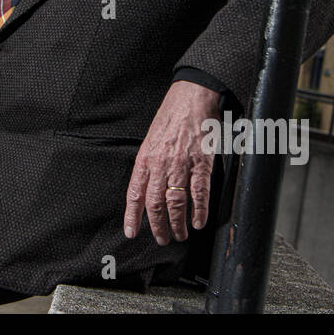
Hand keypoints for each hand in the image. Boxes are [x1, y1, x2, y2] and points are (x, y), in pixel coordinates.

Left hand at [124, 80, 220, 244]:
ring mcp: (182, 165)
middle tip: (162, 238)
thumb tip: (146, 186)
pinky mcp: (202, 163)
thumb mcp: (151, 138)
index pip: (135, 193)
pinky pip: (199, 193)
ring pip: (176, 203)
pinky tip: (198, 222)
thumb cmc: (171, 115)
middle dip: (158, 226)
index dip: (132, 215)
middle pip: (155, 204)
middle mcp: (161, 164)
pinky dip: (199, 211)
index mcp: (145, 157)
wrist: (192, 96)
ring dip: (177, 224)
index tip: (131, 231)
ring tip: (180, 235)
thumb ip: (149, 163)